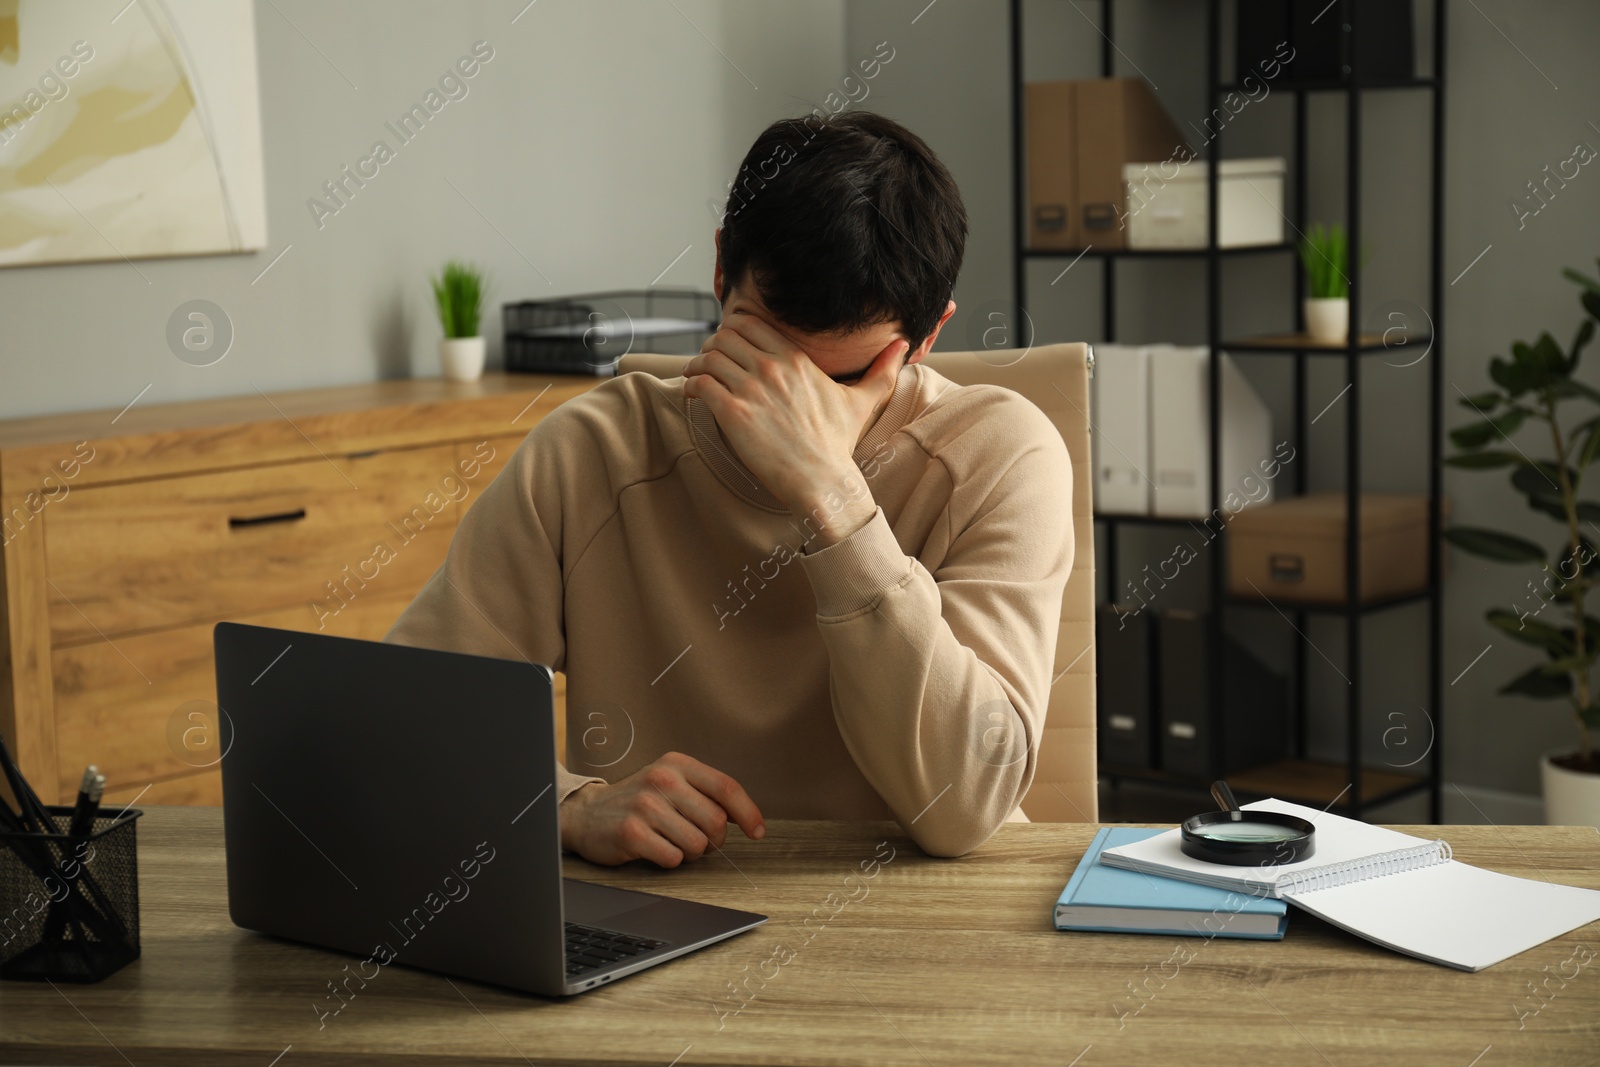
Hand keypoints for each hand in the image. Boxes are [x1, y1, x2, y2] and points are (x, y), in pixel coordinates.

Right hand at [558, 751, 765, 866]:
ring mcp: (645, 805)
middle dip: (714, 841)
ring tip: (673, 843)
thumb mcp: (671, 783)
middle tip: (699, 842)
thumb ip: (705, 793)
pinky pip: (673, 858)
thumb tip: (746, 817)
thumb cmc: (638, 801)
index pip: (726, 787)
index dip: (748, 813)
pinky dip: (670, 861)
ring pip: (696, 844)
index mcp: (677, 764)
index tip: (757, 831)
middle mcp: (662, 779)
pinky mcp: (631, 832)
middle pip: (715, 822)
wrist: (586, 813)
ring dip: (691, 853)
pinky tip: (655, 849)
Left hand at [682, 312, 907, 542]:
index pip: (749, 323)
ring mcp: (752, 389)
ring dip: (697, 365)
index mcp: (795, 359)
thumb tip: (905, 345)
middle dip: (710, 346)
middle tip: (709, 362)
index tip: (727, 345)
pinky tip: (693, 395)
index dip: (731, 330)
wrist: (822, 481)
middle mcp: (772, 368)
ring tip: (697, 378)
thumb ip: (881, 369)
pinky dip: (691, 385)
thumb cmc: (837, 444)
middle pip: (723, 336)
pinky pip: (700, 383)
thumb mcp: (862, 401)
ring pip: (707, 357)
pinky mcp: (734, 414)